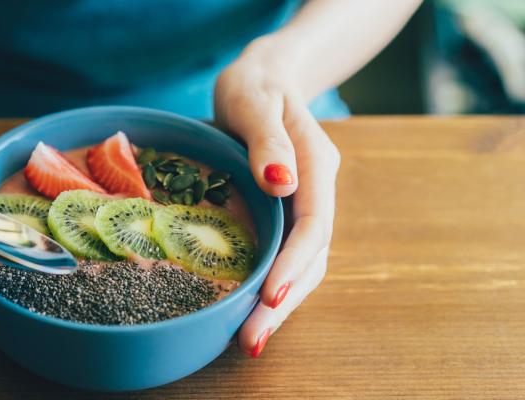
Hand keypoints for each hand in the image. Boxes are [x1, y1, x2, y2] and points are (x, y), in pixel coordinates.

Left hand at [215, 51, 339, 356]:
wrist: (264, 79)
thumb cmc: (255, 86)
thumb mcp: (255, 100)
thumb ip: (268, 140)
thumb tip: (281, 183)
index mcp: (316, 164)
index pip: (313, 223)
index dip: (294, 263)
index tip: (270, 296)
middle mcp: (315, 191)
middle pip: (312, 256)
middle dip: (285, 301)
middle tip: (252, 340)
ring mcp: (303, 205)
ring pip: (302, 263)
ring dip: (279, 304)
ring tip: (248, 339)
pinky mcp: (285, 213)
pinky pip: (284, 254)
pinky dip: (270, 283)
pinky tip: (247, 309)